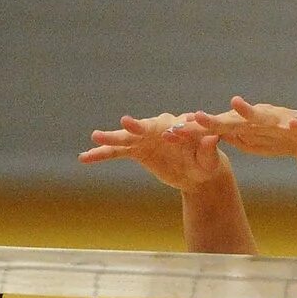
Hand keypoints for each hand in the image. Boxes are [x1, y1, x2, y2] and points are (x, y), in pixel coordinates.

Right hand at [79, 113, 227, 191]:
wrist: (196, 174)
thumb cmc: (206, 164)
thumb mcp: (208, 161)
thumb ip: (208, 150)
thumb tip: (212, 138)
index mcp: (178, 126)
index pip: (170, 124)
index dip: (164, 126)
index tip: (166, 130)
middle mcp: (158, 128)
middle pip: (143, 127)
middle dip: (134, 126)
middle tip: (125, 123)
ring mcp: (144, 138)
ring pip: (125, 138)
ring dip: (111, 138)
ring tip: (95, 137)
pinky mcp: (136, 150)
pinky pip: (116, 152)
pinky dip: (101, 154)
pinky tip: (84, 158)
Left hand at [185, 97, 296, 166]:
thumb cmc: (280, 138)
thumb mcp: (251, 142)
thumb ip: (230, 137)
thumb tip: (204, 138)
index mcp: (243, 126)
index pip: (214, 128)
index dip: (194, 131)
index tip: (170, 134)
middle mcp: (256, 118)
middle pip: (231, 120)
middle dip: (213, 120)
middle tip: (193, 117)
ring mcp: (277, 119)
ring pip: (261, 116)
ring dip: (250, 110)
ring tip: (236, 103)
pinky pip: (295, 125)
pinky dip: (293, 124)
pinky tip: (291, 124)